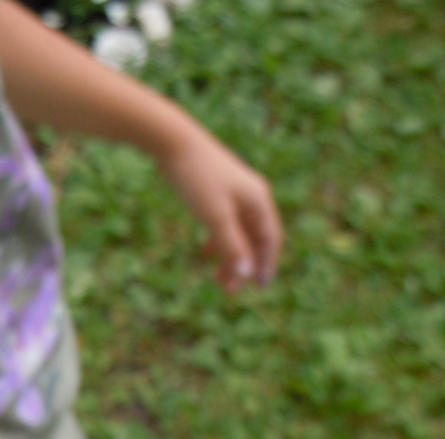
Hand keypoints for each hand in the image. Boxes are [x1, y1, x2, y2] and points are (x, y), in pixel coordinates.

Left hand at [157, 128, 283, 292]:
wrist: (173, 141)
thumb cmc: (197, 178)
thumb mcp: (215, 216)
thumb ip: (232, 246)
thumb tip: (247, 274)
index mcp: (258, 200)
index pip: (271, 239)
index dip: (266, 264)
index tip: (259, 287)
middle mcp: (251, 196)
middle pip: (254, 239)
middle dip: (244, 266)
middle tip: (229, 291)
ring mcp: (234, 193)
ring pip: (238, 233)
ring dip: (229, 256)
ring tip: (215, 278)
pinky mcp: (216, 191)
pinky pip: (224, 222)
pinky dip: (217, 240)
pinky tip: (204, 252)